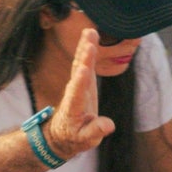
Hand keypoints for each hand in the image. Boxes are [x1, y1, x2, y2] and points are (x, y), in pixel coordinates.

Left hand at [42, 29, 114, 162]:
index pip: (77, 93)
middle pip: (78, 72)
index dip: (80, 81)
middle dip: (84, 58)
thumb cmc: (74, 137)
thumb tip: (109, 125)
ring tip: (90, 31)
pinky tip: (90, 34)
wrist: (62, 133)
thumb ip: (95, 131)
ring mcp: (78, 84)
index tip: (84, 69)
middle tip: (89, 41)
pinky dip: (86, 48)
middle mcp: (74, 92)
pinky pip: (84, 61)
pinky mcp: (83, 80)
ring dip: (84, 47)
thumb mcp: (85, 140)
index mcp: (74, 107)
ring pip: (80, 62)